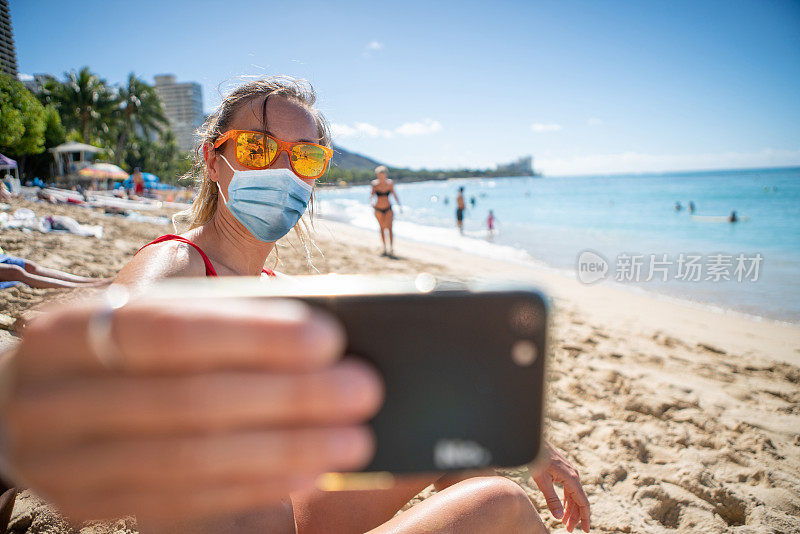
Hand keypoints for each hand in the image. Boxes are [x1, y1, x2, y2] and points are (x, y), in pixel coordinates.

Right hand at [1, 296, 382, 523]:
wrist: (32, 401)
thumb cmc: (114, 344)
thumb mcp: (145, 316)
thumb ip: (212, 321)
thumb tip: (315, 339)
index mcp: (65, 334)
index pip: (165, 331)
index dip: (250, 336)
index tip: (330, 336)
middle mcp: (50, 401)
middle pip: (184, 402)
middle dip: (286, 397)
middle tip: (362, 387)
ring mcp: (62, 464)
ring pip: (187, 462)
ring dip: (283, 451)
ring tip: (353, 437)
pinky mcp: (86, 505)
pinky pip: (181, 503)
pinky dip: (253, 487)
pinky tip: (307, 470)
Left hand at [529, 442, 589, 531]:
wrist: (535, 443)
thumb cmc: (537, 459)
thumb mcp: (542, 481)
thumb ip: (551, 499)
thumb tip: (559, 517)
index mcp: (572, 479)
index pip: (583, 503)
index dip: (585, 517)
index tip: (586, 530)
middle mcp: (574, 475)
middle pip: (579, 501)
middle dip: (575, 516)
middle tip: (569, 529)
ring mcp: (570, 473)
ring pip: (574, 495)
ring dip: (570, 509)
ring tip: (564, 522)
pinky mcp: (564, 471)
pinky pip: (569, 489)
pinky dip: (567, 500)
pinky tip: (562, 508)